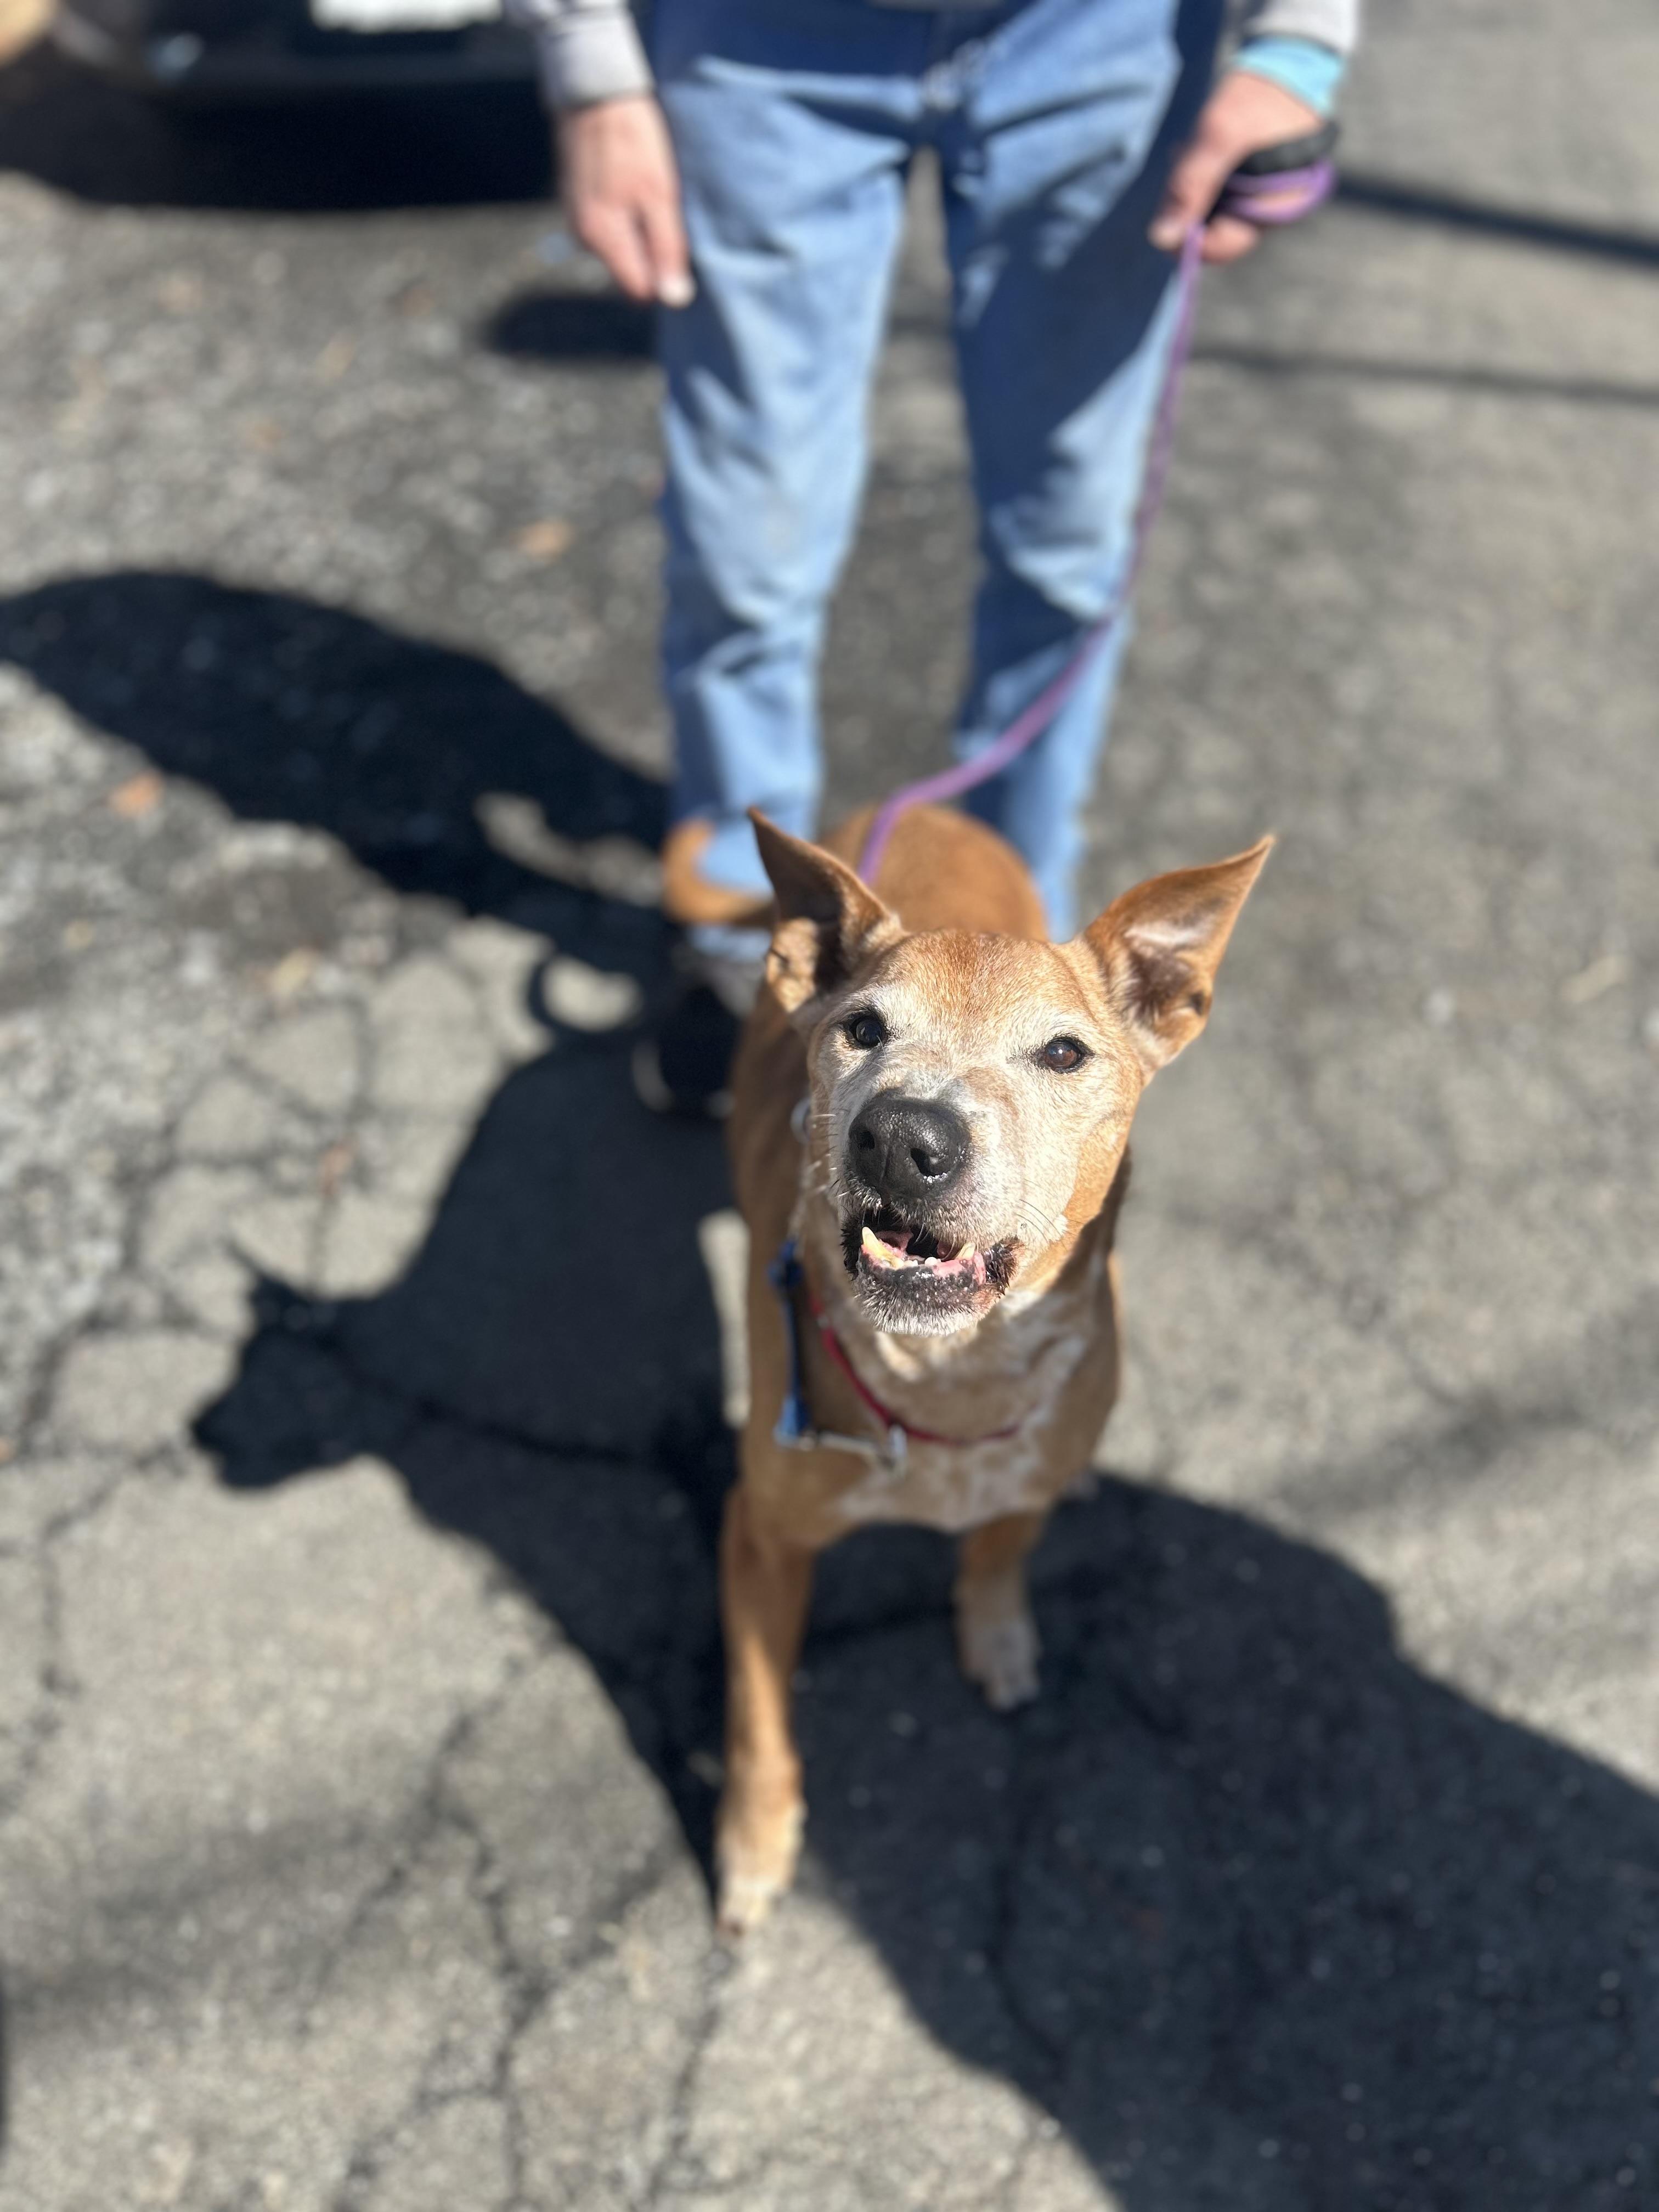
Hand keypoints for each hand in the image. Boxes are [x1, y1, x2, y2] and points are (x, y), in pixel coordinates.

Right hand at [557, 94, 693, 306]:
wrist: (595, 93)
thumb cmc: (633, 140)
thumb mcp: (660, 195)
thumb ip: (666, 248)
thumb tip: (674, 299)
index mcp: (603, 239)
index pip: (639, 290)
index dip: (663, 276)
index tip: (677, 245)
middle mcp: (584, 238)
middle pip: (630, 271)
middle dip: (652, 253)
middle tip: (665, 210)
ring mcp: (578, 221)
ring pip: (621, 250)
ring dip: (640, 232)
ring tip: (648, 192)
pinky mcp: (578, 204)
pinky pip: (610, 228)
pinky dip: (627, 215)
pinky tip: (632, 184)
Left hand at [1150, 70, 1321, 264]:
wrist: (1284, 64)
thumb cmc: (1257, 98)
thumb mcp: (1219, 137)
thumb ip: (1190, 186)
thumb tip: (1160, 239)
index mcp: (1272, 209)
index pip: (1221, 247)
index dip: (1187, 236)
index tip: (1163, 213)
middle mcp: (1269, 212)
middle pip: (1213, 232)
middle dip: (1187, 204)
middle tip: (1181, 163)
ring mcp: (1260, 198)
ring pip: (1210, 212)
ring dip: (1191, 186)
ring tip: (1190, 150)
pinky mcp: (1251, 184)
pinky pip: (1217, 193)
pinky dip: (1201, 176)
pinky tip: (1199, 150)